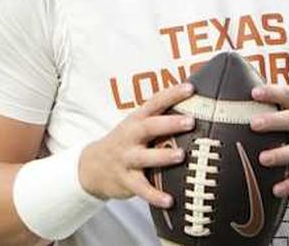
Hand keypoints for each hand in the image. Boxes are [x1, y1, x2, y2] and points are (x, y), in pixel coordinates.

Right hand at [78, 82, 196, 207]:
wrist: (92, 166)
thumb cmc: (125, 142)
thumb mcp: (136, 125)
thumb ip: (160, 117)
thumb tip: (196, 107)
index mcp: (136, 120)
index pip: (154, 102)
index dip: (172, 94)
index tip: (190, 88)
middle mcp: (130, 137)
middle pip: (148, 127)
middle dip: (169, 124)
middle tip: (190, 121)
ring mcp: (127, 159)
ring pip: (144, 158)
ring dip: (163, 157)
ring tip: (180, 155)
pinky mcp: (126, 180)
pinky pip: (141, 189)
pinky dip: (154, 195)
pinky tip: (169, 200)